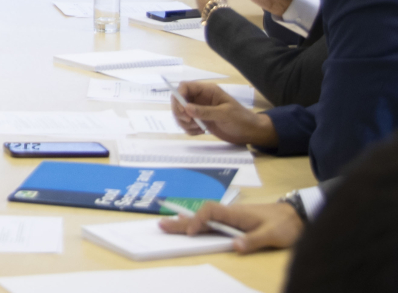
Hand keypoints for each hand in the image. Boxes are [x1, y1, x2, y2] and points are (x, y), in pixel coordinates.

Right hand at [159, 201, 302, 253]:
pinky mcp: (235, 224)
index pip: (210, 212)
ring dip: (187, 223)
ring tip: (168, 225)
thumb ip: (254, 240)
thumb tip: (235, 247)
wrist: (297, 216)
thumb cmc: (285, 224)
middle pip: (201, 215)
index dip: (198, 220)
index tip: (191, 232)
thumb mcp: (273, 235)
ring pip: (205, 219)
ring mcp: (231, 218)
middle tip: (162, 225)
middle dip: (182, 221)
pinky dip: (198, 224)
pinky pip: (212, 223)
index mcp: (236, 213)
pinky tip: (190, 226)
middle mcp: (230, 214)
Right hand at [172, 81, 277, 146]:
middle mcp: (200, 99)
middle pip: (179, 100)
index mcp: (207, 91)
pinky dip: (189, 129)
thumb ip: (205, 111)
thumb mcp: (224, 114)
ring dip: (184, 123)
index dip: (179, 95)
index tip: (182, 110)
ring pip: (181, 113)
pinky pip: (186, 124)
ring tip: (198, 128)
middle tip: (188, 121)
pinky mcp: (199, 121)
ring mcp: (199, 110)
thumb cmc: (241, 119)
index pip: (185, 87)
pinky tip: (201, 132)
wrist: (250, 133)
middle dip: (180, 112)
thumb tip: (186, 108)